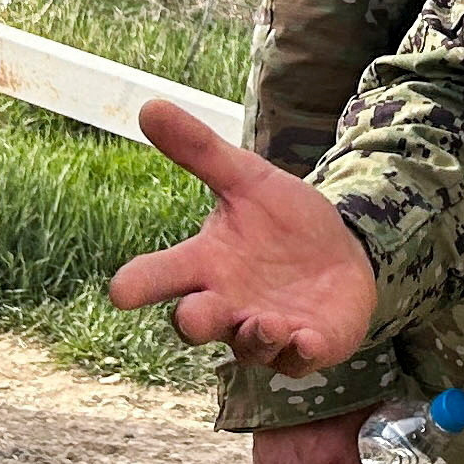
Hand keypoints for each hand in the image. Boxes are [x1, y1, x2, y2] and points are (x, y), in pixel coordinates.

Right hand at [107, 101, 376, 371]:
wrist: (342, 249)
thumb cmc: (283, 219)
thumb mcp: (247, 178)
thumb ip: (200, 149)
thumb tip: (148, 104)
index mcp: (206, 264)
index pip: (162, 276)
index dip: (140, 284)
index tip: (121, 292)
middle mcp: (227, 304)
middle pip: (195, 324)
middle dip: (194, 322)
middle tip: (192, 315)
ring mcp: (265, 330)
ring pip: (247, 347)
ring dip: (253, 336)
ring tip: (265, 321)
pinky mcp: (305, 346)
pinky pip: (296, 359)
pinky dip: (299, 351)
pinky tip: (306, 338)